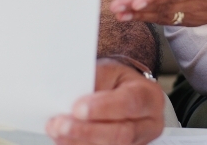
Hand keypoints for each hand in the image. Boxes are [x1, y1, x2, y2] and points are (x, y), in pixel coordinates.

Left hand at [45, 59, 164, 144]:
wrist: (122, 90)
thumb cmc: (117, 80)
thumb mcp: (109, 70)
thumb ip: (94, 83)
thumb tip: (71, 100)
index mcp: (149, 97)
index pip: (130, 103)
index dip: (103, 108)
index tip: (77, 108)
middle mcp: (148, 124)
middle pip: (122, 134)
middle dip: (87, 131)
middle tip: (61, 124)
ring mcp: (139, 143)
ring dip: (79, 142)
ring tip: (57, 131)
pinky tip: (64, 140)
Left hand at [109, 0, 206, 26]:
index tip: (138, 2)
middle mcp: (199, 2)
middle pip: (164, 6)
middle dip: (139, 8)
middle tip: (115, 8)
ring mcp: (196, 12)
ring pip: (163, 14)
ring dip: (139, 15)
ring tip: (117, 12)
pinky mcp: (194, 16)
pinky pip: (169, 18)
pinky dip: (150, 18)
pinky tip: (133, 16)